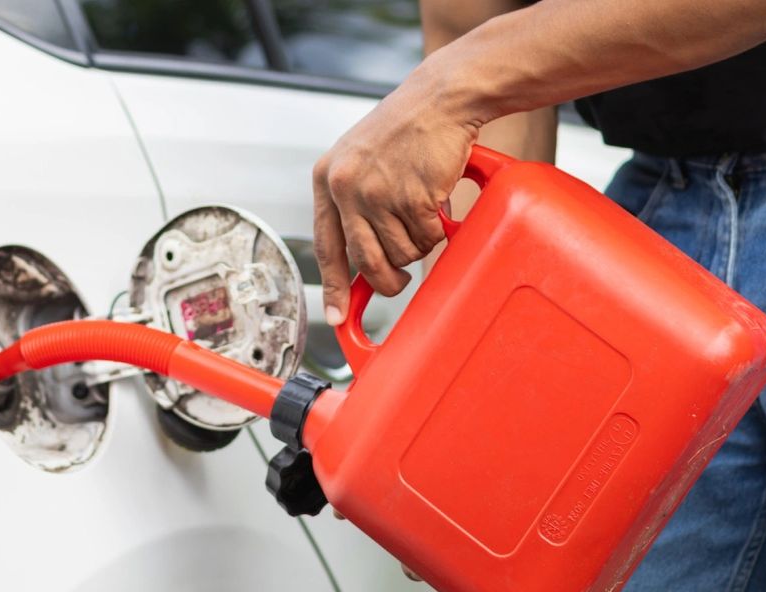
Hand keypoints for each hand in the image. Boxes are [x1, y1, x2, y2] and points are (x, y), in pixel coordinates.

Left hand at [313, 59, 481, 324]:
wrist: (439, 99)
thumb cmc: (404, 130)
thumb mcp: (360, 161)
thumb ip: (352, 205)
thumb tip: (358, 263)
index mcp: (327, 180)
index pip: (325, 247)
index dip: (333, 287)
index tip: (337, 317)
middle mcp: (346, 188)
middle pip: (365, 261)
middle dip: (386, 281)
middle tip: (399, 282)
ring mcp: (378, 192)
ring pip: (399, 253)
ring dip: (417, 246)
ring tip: (422, 217)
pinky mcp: (412, 196)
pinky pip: (427, 239)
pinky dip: (438, 232)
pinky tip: (438, 206)